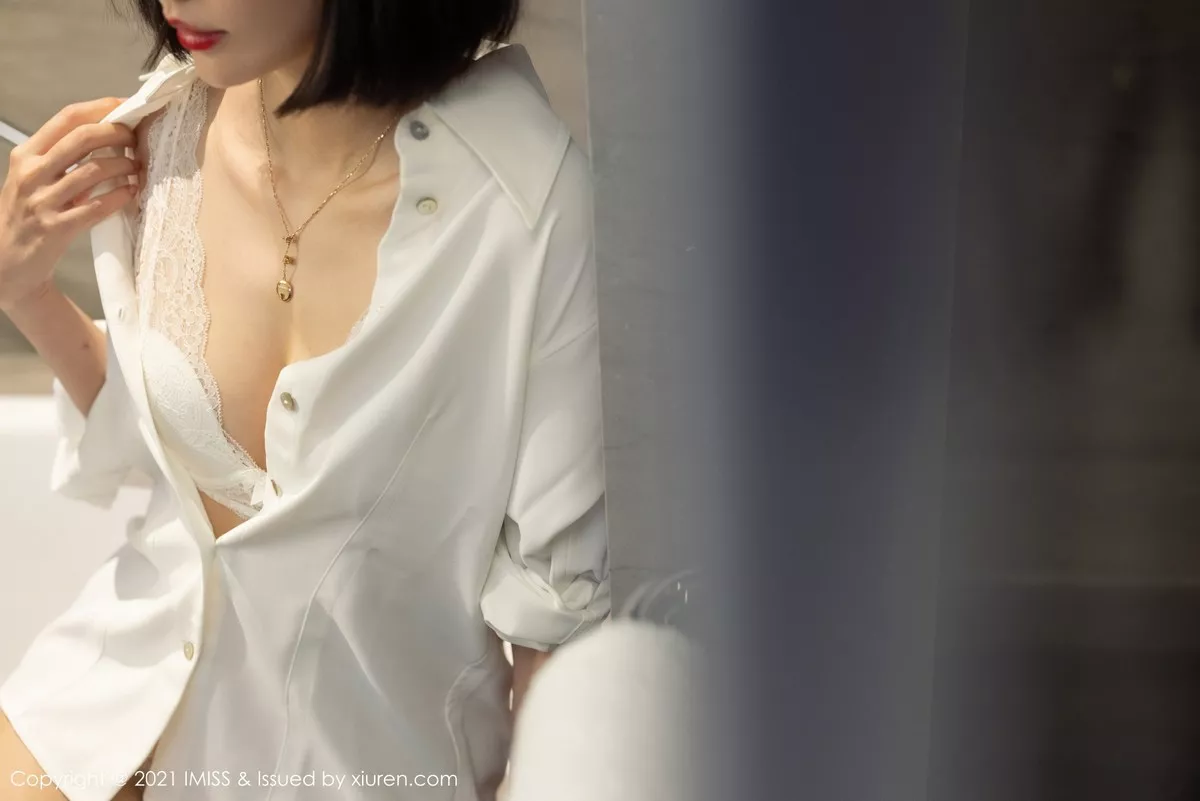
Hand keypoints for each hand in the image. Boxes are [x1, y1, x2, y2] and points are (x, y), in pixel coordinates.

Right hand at [0, 97, 139, 312]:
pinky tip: (131, 192)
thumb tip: (107, 133)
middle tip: (136, 137)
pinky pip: (97, 207)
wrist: (9, 259)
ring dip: (124, 165)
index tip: (125, 106)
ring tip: (137, 167)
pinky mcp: (57, 228)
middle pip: (82, 138)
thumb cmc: (28, 213)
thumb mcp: (35, 178)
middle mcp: (32, 173)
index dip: (101, 108)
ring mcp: (43, 201)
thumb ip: (63, 157)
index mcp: (27, 155)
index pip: (66, 118)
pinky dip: (120, 196)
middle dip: (117, 132)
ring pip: (94, 170)